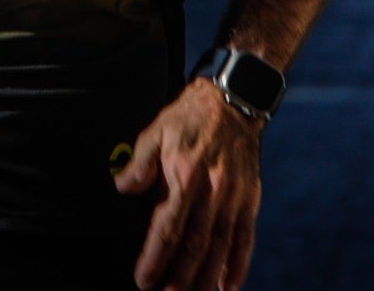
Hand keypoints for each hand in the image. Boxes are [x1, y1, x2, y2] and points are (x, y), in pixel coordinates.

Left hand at [114, 78, 264, 290]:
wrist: (233, 100)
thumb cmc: (190, 116)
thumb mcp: (156, 130)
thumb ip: (139, 163)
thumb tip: (123, 188)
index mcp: (184, 174)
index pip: (167, 227)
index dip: (155, 257)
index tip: (144, 279)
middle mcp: (211, 190)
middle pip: (195, 245)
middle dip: (180, 277)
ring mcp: (233, 196)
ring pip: (220, 247)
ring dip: (206, 279)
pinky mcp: (250, 198)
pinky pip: (245, 238)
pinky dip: (238, 264)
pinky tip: (228, 286)